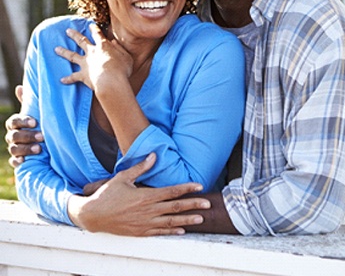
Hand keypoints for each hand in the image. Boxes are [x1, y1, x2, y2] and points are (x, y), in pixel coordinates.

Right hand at [5, 89, 42, 166]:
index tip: (35, 122)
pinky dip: (18, 161)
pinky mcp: (18, 160)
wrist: (46, 142)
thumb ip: (29, 102)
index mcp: (15, 123)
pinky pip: (14, 162)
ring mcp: (14, 148)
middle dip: (28, 136)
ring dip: (26, 149)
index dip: (23, 121)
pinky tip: (25, 160)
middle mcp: (12, 135)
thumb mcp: (37, 112)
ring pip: (14, 149)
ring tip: (39, 148)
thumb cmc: (40, 123)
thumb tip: (19, 87)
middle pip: (14, 136)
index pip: (14, 121)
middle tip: (42, 136)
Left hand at [55, 25, 132, 91]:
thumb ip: (120, 49)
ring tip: (56, 48)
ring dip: (64, 51)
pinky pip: (73, 77)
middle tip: (67, 31)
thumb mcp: (126, 56)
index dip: (94, 29)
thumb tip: (114, 42)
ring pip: (72, 55)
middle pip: (81, 41)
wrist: (111, 81)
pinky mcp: (83, 75)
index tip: (90, 24)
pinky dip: (68, 79)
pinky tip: (62, 80)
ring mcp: (86, 63)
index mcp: (104, 46)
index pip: (98, 34)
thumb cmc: (122, 69)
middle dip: (74, 35)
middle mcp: (92, 52)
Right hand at [68, 153, 210, 235]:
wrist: (92, 215)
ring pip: (170, 222)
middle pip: (175, 207)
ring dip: (186, 220)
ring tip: (200, 219)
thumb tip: (154, 155)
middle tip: (208, 205)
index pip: (172, 191)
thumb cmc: (107, 194)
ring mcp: (144, 223)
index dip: (187, 188)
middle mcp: (148, 210)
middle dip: (193, 205)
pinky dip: (172, 231)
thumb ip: (141, 167)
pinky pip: (159, 232)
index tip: (199, 186)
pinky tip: (182, 231)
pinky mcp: (140, 232)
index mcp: (146, 195)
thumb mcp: (123, 177)